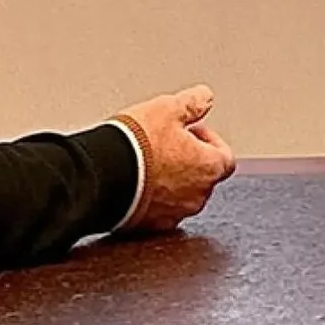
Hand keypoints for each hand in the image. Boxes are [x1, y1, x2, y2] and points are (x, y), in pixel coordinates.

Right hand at [115, 84, 237, 232]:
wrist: (100, 178)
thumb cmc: (136, 146)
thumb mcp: (168, 109)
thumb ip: (193, 103)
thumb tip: (205, 98)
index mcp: (209, 168)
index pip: (224, 156)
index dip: (209, 140)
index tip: (192, 130)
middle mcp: (197, 196)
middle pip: (202, 177)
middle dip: (188, 159)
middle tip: (167, 144)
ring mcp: (172, 215)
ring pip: (179, 196)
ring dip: (170, 180)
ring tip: (146, 162)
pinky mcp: (147, 227)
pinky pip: (156, 211)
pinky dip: (150, 198)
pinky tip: (134, 183)